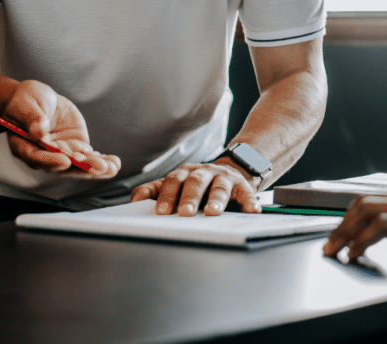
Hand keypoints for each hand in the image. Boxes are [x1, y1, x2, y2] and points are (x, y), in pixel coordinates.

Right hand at [1, 79, 120, 176]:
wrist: (37, 100)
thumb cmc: (25, 102)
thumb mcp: (25, 106)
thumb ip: (32, 119)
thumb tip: (39, 131)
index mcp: (24, 147)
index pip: (36, 158)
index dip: (50, 161)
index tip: (65, 160)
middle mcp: (44, 155)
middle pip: (62, 165)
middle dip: (82, 168)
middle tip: (99, 167)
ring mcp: (61, 152)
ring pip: (78, 164)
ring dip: (95, 167)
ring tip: (112, 168)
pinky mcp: (75, 146)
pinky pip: (88, 155)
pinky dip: (101, 159)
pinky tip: (113, 163)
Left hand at [129, 160, 259, 215]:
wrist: (230, 172)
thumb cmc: (198, 186)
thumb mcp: (176, 185)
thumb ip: (155, 191)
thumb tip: (134, 201)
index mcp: (185, 173)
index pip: (173, 181)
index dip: (167, 195)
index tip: (161, 211)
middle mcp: (204, 172)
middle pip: (196, 182)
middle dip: (190, 197)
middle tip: (185, 213)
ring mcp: (224, 178)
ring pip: (220, 186)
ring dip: (216, 199)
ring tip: (213, 212)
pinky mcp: (242, 185)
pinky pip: (247, 192)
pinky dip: (249, 201)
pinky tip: (251, 210)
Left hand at [322, 189, 386, 262]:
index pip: (382, 196)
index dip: (358, 212)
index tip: (346, 228)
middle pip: (367, 199)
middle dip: (343, 221)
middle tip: (331, 241)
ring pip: (367, 209)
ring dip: (345, 230)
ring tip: (335, 248)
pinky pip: (380, 227)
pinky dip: (361, 240)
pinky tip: (355, 253)